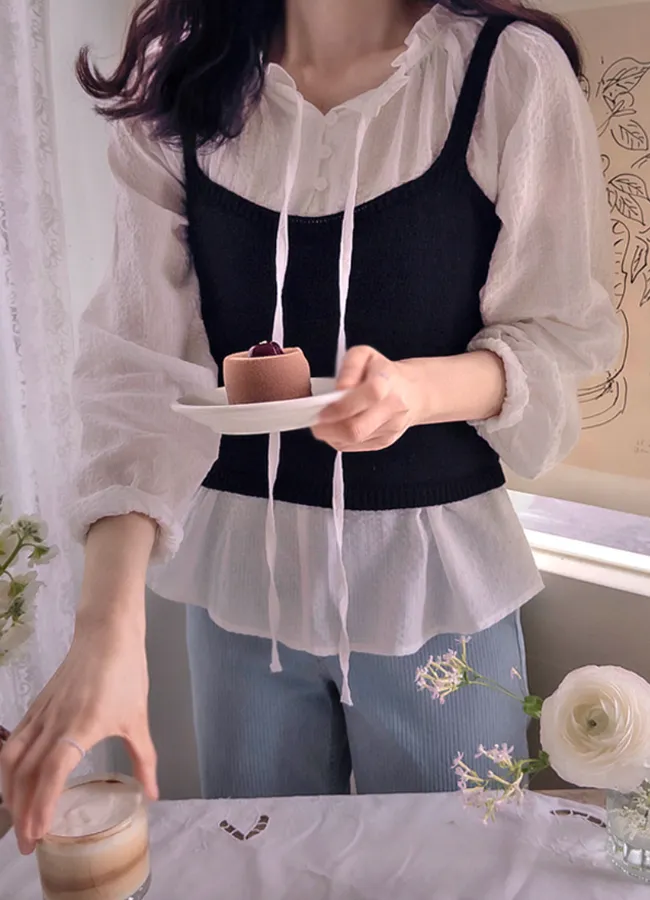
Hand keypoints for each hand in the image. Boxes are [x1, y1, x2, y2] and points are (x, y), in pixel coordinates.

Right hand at [0, 622, 156, 854]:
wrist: (107, 634)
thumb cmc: (125, 673)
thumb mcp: (139, 719)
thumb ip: (144, 759)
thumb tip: (152, 793)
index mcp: (80, 727)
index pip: (52, 773)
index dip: (42, 804)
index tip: (38, 833)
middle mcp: (54, 723)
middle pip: (26, 773)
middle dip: (22, 812)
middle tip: (26, 843)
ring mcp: (42, 713)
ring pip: (13, 758)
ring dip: (10, 792)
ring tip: (17, 818)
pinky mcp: (37, 706)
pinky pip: (14, 741)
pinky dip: (9, 767)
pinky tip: (14, 782)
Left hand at [312, 346, 422, 451]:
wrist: (411, 392)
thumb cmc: (382, 372)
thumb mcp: (364, 355)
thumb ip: (349, 368)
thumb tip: (339, 389)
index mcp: (387, 382)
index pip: (368, 396)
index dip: (340, 406)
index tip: (321, 409)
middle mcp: (393, 408)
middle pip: (357, 429)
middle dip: (328, 429)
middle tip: (314, 421)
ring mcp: (390, 429)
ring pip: (352, 441)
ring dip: (331, 434)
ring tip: (324, 422)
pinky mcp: (384, 442)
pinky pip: (354, 447)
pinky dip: (338, 439)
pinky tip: (336, 427)